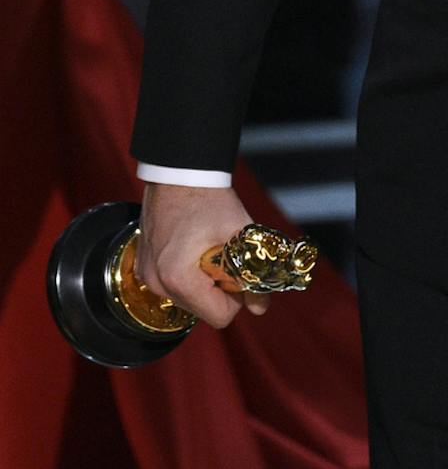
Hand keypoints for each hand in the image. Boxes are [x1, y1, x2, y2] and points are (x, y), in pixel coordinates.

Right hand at [136, 183, 265, 327]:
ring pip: (189, 300)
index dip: (239, 297)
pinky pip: (174, 287)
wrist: (179, 175)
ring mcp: (146, 277)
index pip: (219, 316)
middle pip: (203, 310)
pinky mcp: (143, 268)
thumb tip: (261, 308)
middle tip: (228, 256)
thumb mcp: (241, 234)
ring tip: (210, 250)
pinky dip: (190, 275)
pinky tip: (196, 249)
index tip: (242, 271)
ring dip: (206, 283)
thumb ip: (253, 274)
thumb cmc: (210, 200)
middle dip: (222, 290)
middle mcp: (156, 283)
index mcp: (177, 278)